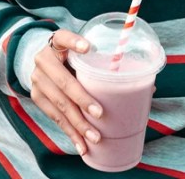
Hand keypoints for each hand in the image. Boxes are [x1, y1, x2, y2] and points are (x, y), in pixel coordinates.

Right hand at [30, 29, 102, 155]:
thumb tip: (148, 84)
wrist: (42, 60)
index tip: (88, 48)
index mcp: (57, 41)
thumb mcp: (81, 50)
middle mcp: (44, 59)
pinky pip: (55, 117)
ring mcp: (38, 80)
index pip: (64, 38)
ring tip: (95, 137)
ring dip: (78, 124)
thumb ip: (104, 61)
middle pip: (64, 81)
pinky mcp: (37, 97)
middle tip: (100, 113)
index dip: (74, 42)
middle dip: (82, 100)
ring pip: (59, 104)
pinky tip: (82, 145)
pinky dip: (70, 132)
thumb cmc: (72, 55)